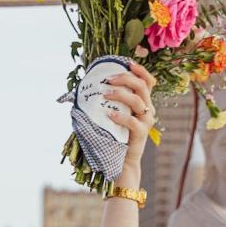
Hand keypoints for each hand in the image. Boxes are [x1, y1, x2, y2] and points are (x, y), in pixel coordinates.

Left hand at [102, 62, 156, 182]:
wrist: (121, 163)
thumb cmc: (113, 138)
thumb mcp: (110, 118)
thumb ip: (105, 104)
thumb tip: (78, 93)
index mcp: (143, 103)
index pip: (148, 81)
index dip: (140, 70)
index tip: (126, 63)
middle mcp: (148, 109)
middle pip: (142, 86)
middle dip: (125, 79)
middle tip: (107, 80)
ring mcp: (146, 121)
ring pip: (138, 101)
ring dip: (120, 94)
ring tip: (104, 94)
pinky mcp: (142, 134)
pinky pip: (133, 122)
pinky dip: (121, 116)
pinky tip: (109, 114)